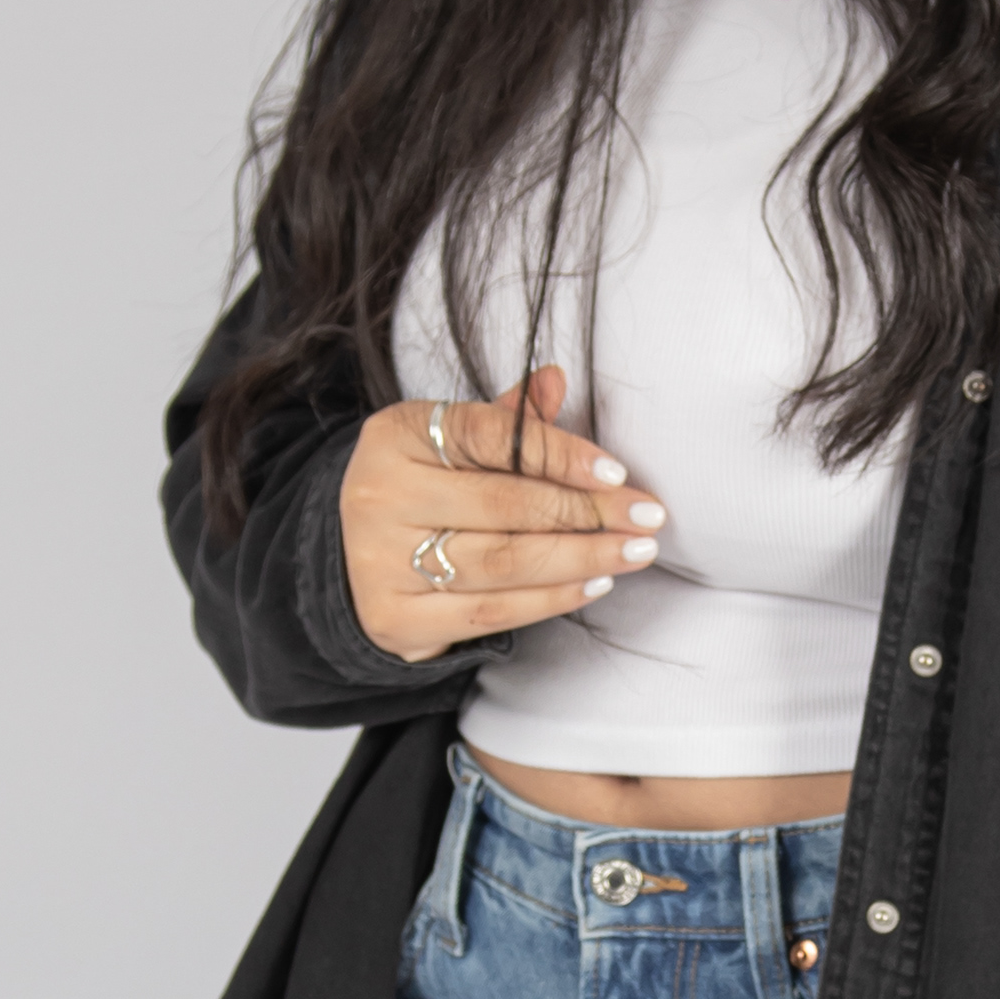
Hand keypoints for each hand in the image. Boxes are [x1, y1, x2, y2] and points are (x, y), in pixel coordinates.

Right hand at [341, 362, 665, 659]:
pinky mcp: (396, 618)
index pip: (491, 438)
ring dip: (582, 558)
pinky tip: (594, 583)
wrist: (353, 560)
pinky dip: (551, 598)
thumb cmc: (424, 490)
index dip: (560, 454)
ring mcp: (381, 562)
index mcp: (395, 436)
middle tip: (647, 518)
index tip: (618, 473)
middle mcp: (379, 495)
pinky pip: (491, 611)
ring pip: (504, 562)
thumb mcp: (453, 443)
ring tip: (633, 551)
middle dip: (588, 512)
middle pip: (505, 505)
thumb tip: (557, 380)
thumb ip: (507, 421)